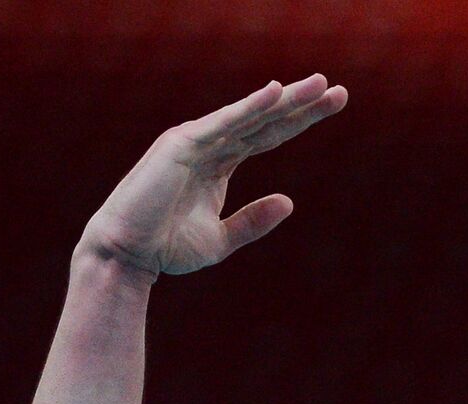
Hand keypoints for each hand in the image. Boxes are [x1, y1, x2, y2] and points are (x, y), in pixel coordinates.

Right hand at [77, 74, 346, 278]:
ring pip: (251, 116)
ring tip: (321, 84)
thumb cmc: (167, 246)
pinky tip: (277, 93)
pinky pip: (224, 123)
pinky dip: (250, 107)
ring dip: (286, 99)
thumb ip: (253, 221)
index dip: (301, 120)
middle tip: (338, 91)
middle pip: (266, 120)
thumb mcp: (221, 239)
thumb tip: (289, 202)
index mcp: (220, 162)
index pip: (268, 135)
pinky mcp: (183, 144)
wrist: (128, 255)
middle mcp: (211, 144)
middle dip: (302, 105)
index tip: (335, 104)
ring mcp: (197, 140)